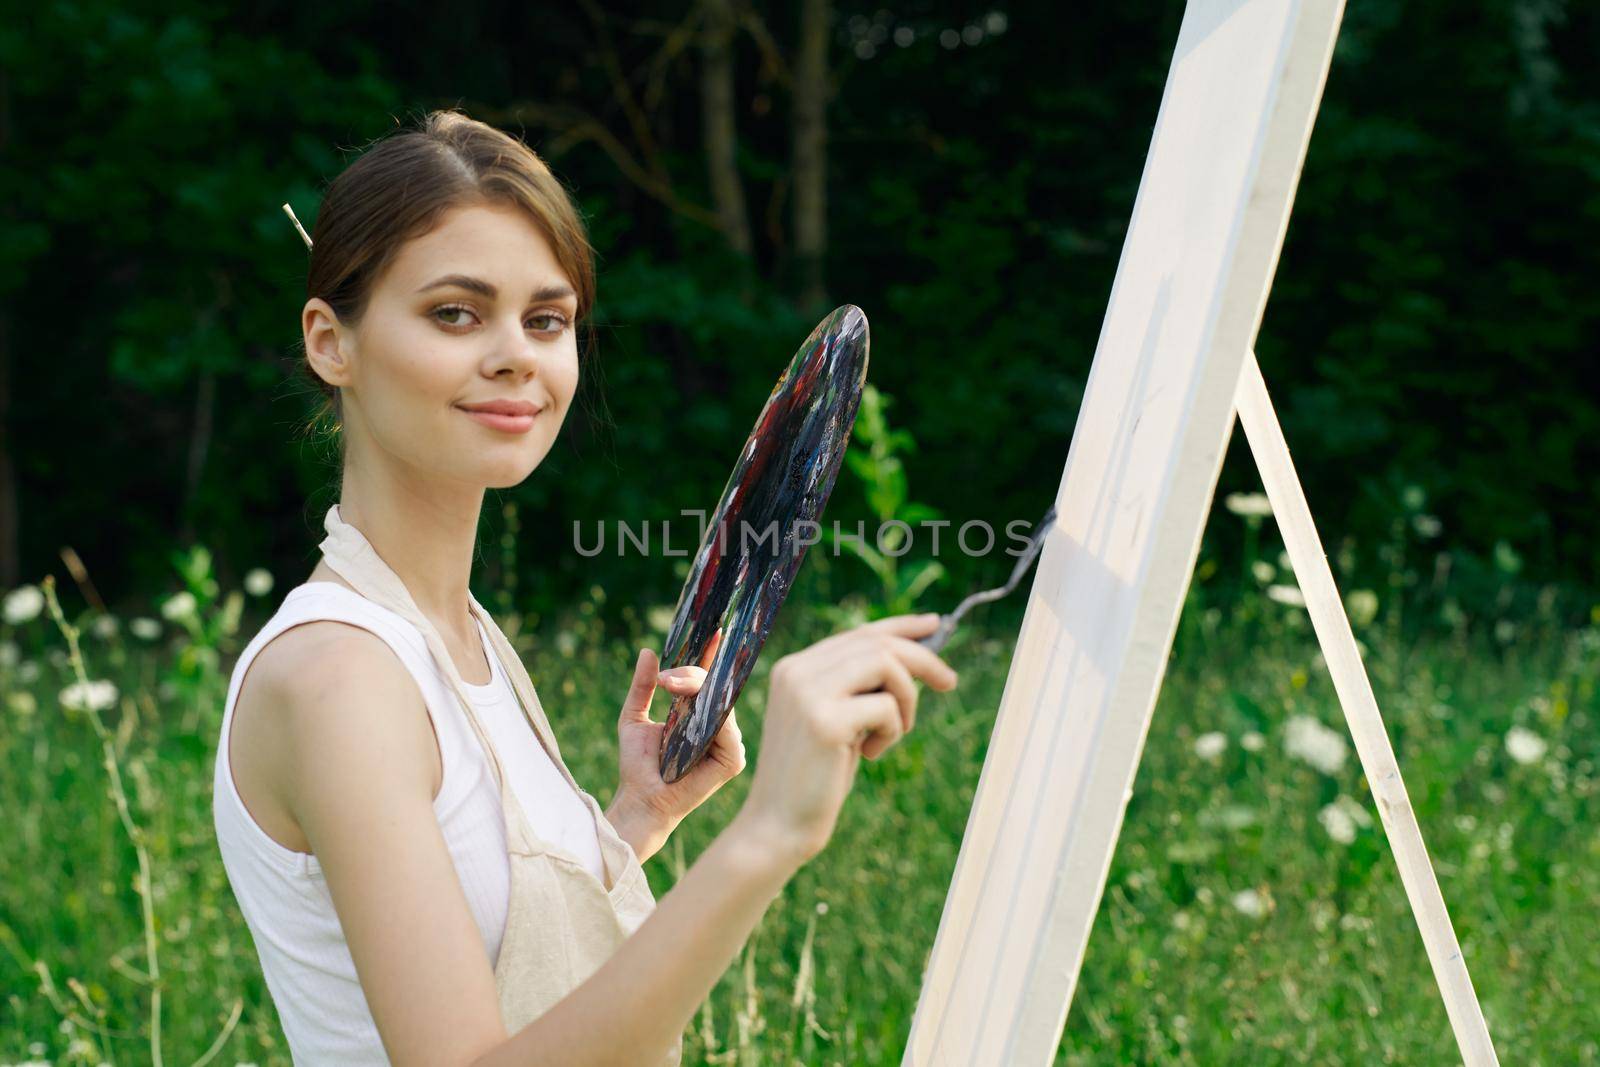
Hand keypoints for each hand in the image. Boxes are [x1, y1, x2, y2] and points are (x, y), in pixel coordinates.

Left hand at [607, 636, 745, 862]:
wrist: (639, 798)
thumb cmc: (637, 765)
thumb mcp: (633, 717)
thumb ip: (642, 686)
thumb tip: (647, 651)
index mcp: (699, 713)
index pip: (709, 679)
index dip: (712, 655)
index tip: (715, 629)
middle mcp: (717, 725)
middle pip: (715, 686)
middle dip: (692, 674)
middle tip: (666, 679)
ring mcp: (728, 742)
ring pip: (720, 703)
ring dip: (696, 690)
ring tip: (671, 689)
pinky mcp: (733, 760)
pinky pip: (727, 730)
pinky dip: (711, 718)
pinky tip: (692, 715)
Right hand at [734, 613, 958, 868]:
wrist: (779, 826)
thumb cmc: (815, 778)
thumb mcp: (837, 720)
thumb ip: (858, 687)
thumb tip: (913, 655)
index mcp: (795, 667)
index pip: (858, 632)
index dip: (901, 626)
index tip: (936, 624)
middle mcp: (796, 671)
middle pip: (877, 642)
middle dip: (923, 658)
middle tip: (949, 682)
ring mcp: (807, 693)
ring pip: (886, 664)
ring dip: (907, 699)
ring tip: (896, 732)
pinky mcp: (824, 721)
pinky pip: (886, 706)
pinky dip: (893, 730)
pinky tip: (871, 755)